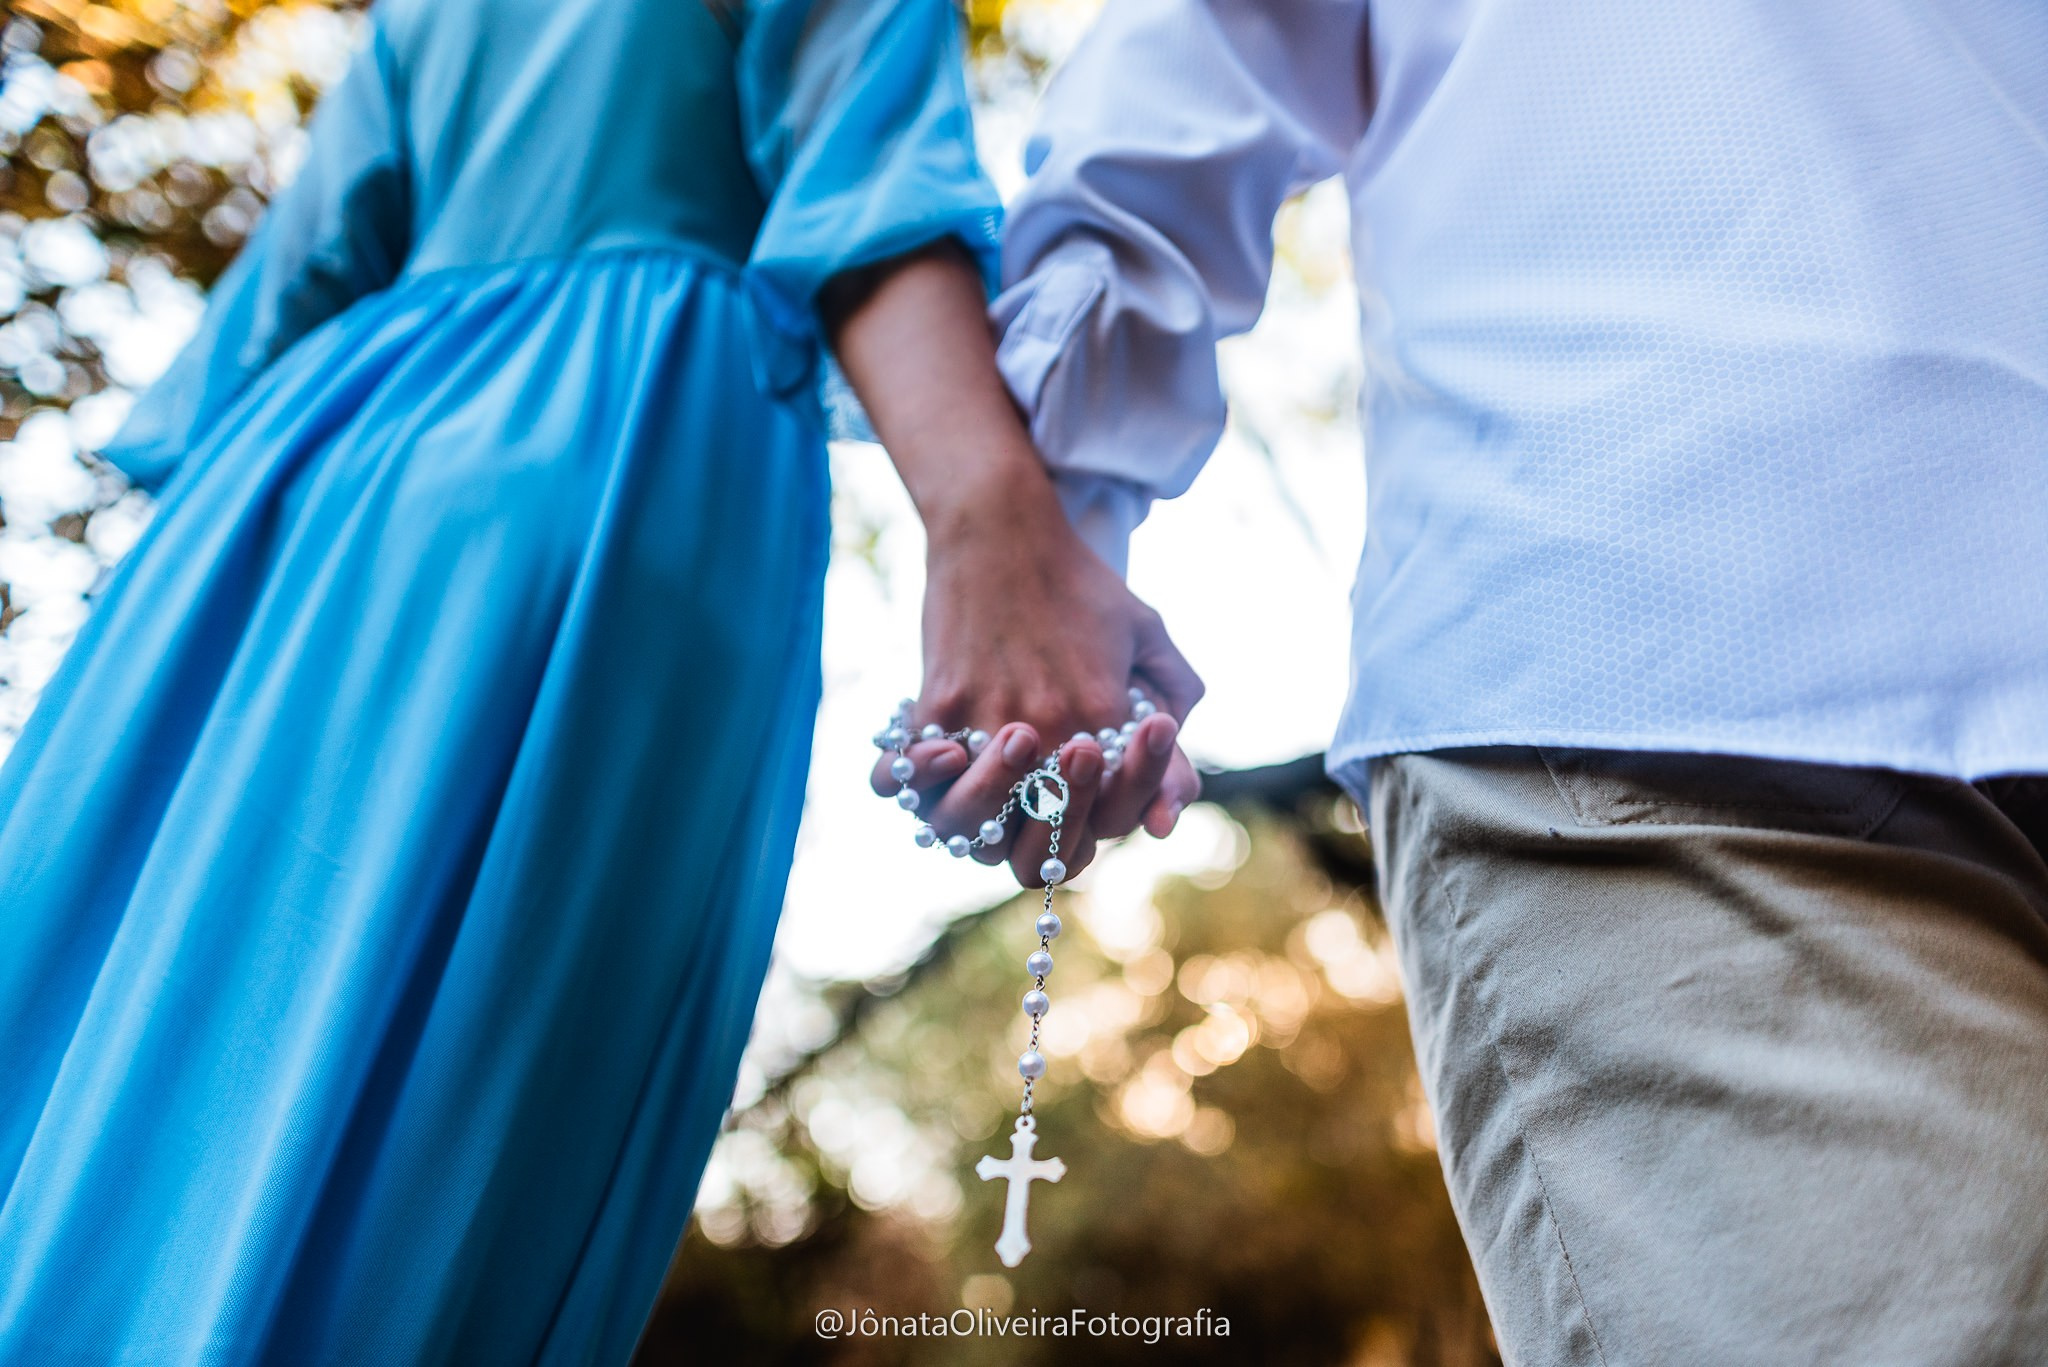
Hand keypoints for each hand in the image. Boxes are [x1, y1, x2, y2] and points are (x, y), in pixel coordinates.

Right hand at [867, 463, 1202, 883]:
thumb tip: (1171, 787)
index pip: (1105, 819)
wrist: (1002, 526)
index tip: (1081, 799)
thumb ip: (1178, 699)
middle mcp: (1048, 729)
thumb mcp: (1147, 631)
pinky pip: (916, 776)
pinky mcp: (939, 701)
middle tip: (1036, 801)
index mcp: (1105, 716)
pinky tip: (941, 759)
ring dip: (979, 817)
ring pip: (968, 824)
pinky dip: (922, 781)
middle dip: (1038, 836)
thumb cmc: (1079, 581)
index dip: (1092, 829)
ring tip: (987, 788)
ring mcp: (988, 720)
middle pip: (1034, 841)